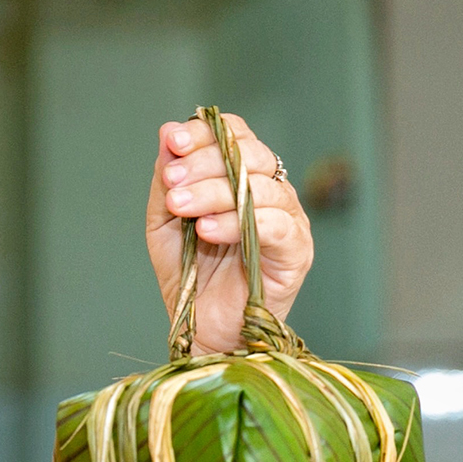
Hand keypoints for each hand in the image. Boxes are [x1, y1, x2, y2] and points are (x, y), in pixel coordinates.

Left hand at [146, 113, 313, 354]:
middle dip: (204, 164)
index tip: (175, 143)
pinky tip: (207, 231)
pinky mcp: (297, 250)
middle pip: (248, 155)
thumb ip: (167, 180)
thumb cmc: (189, 275)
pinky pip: (276, 224)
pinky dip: (238, 223)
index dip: (205, 133)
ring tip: (181, 208)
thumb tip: (168, 131)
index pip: (234, 136)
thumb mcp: (165, 223)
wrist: (203, 330)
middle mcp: (270, 192)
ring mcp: (288, 219)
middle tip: (172, 183)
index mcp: (241, 178)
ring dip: (213, 193)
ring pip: (260, 187)